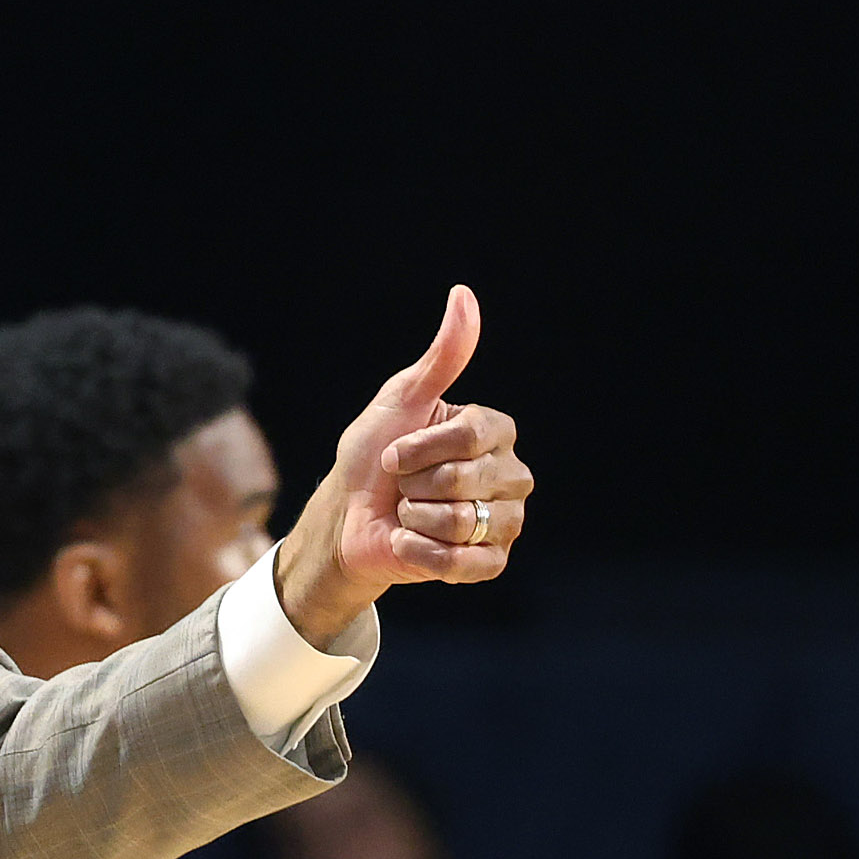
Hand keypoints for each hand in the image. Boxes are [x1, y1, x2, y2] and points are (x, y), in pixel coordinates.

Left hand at [272, 287, 532, 644]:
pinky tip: (410, 543)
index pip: (471, 437)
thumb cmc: (372, 455)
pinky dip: (422, 554)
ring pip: (463, 522)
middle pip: (466, 480)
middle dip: (415, 484)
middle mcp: (510, 475)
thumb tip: (463, 295)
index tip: (395, 452)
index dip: (420, 447)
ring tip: (408, 514)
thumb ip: (440, 357)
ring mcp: (504, 521)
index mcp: (494, 432)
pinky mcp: (489, 563)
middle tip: (403, 487)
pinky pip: (466, 563)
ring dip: (416, 520)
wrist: (347, 516)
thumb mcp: (400, 400)